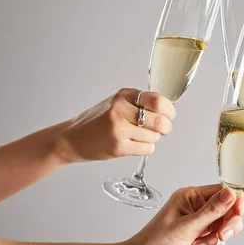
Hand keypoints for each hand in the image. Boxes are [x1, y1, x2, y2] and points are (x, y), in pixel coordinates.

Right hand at [56, 88, 175, 162]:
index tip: (169, 115)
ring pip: (155, 136)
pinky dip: (146, 148)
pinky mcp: (118, 146)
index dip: (169, 110)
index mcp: (123, 95)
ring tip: (139, 137)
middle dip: (166, 127)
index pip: (157, 100)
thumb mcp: (118, 103)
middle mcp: (120, 109)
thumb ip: (143, 103)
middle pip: (159, 120)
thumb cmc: (97, 121)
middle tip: (163, 129)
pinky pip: (147, 149)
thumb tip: (171, 103)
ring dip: (153, 139)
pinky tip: (134, 144)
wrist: (72, 139)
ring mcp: (119, 128)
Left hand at [122, 185, 243, 244]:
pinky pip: (217, 241)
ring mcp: (198, 224)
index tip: (238, 213)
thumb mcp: (187, 226)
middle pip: (228, 210)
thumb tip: (231, 193)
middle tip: (220, 235)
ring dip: (215, 239)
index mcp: (191, 197)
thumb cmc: (155, 244)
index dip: (234, 201)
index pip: (223, 191)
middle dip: (227, 224)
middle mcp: (196, 208)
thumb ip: (212, 210)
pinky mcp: (199, 239)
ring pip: (223, 227)